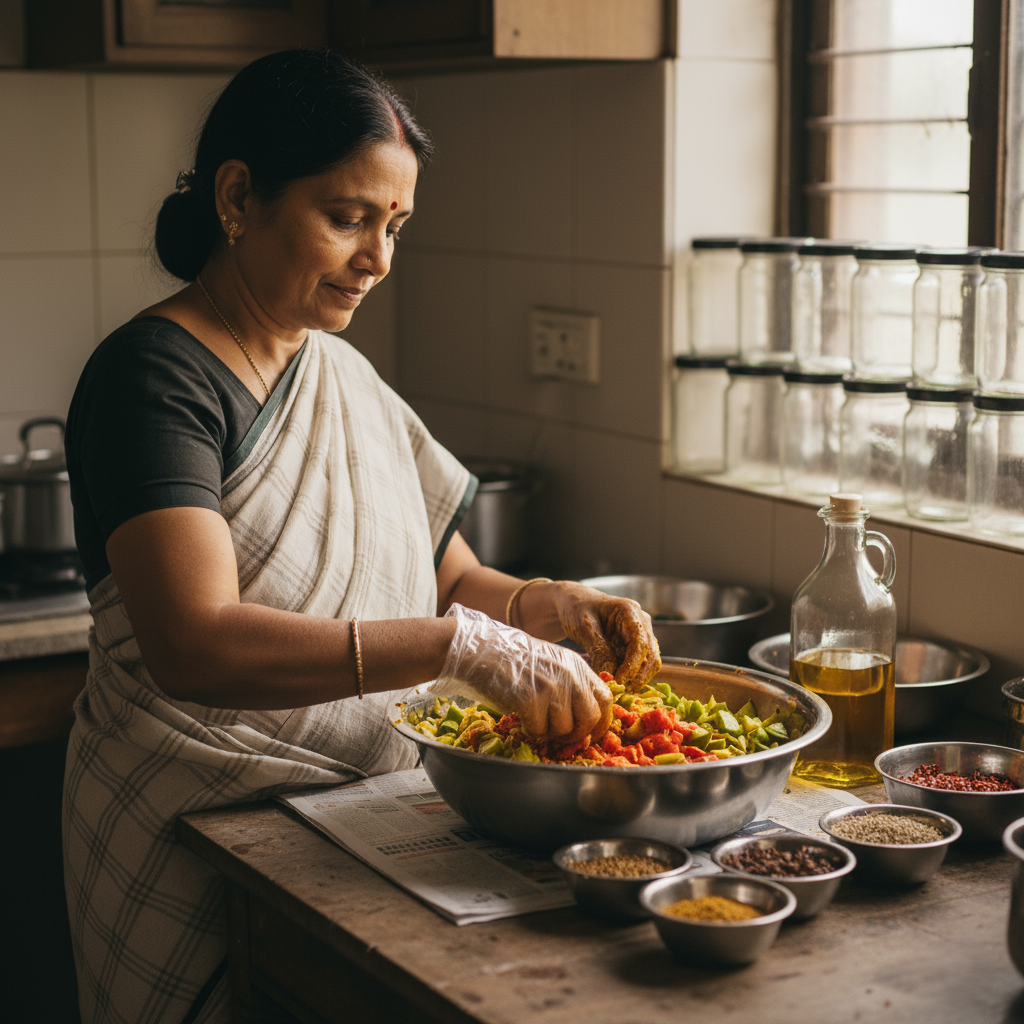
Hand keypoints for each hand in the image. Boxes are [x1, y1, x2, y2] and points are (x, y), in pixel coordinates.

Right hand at [428, 604, 612, 744]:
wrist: (478, 650)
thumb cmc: (512, 662)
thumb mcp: (552, 665)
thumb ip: (571, 685)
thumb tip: (588, 721)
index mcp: (577, 666)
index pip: (606, 700)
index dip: (600, 722)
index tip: (587, 734)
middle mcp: (569, 674)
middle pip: (590, 719)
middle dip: (574, 733)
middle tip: (555, 732)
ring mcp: (551, 685)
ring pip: (564, 729)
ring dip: (548, 731)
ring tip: (532, 716)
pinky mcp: (530, 698)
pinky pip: (538, 730)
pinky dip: (528, 729)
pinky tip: (519, 714)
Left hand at [550, 583, 661, 691]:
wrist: (574, 603)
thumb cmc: (577, 609)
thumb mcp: (584, 627)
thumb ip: (599, 649)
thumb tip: (611, 675)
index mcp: (630, 611)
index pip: (640, 641)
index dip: (633, 664)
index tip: (620, 680)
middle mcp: (641, 622)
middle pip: (651, 654)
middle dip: (639, 675)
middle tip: (621, 691)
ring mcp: (640, 634)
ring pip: (649, 662)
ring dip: (637, 678)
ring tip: (618, 689)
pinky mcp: (634, 645)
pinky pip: (639, 664)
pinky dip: (631, 676)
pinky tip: (617, 684)